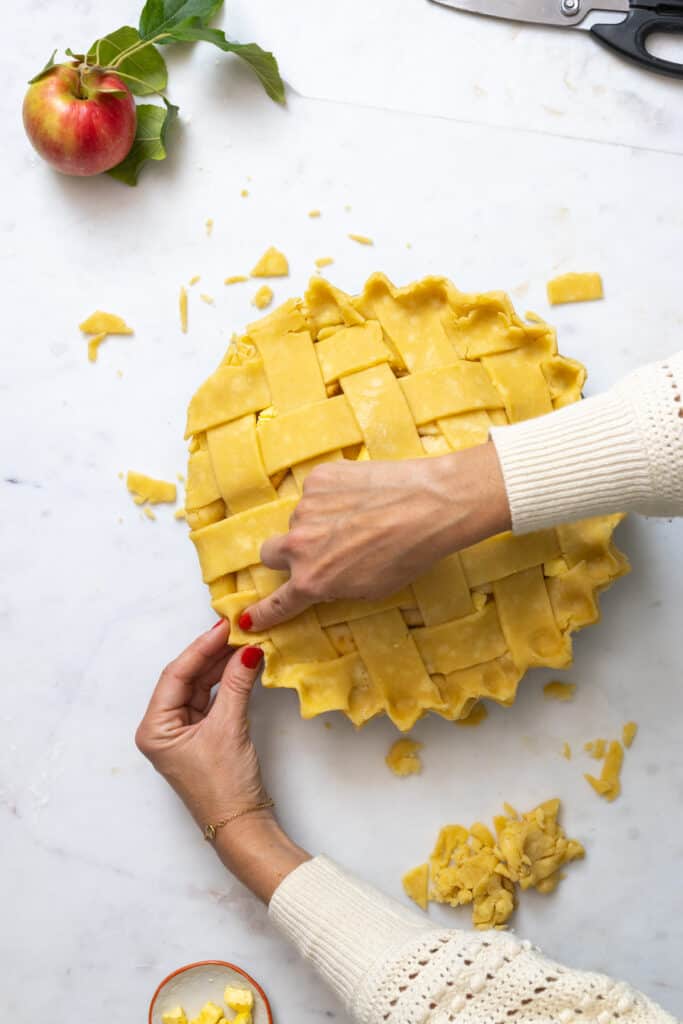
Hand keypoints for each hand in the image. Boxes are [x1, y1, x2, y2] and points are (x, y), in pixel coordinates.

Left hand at [135, 621, 308, 901]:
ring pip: (200, 688)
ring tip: (243, 644)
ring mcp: (182, 733)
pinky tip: (241, 668)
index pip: (176, 675)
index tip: (223, 627)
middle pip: (186, 679)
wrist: (242, 827)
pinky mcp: (202, 738)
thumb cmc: (225, 786)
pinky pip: (211, 701)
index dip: (201, 648)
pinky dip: (226, 685)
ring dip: (221, 667)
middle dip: (212, 655)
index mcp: (154, 728)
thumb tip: (247, 650)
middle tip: (237, 631)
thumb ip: (236, 684)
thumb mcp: (230, 728)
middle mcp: (162, 728)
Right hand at [243, 441, 510, 631]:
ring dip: (318, 520)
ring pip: (299, 518)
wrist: (431, 504)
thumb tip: (326, 579)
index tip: (246, 617)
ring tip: (359, 516)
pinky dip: (333, 494)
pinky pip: (316, 490)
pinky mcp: (318, 478)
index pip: (278, 602)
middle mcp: (300, 545)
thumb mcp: (372, 589)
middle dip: (286, 554)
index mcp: (313, 581)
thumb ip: (337, 587)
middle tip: (317, 549)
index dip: (261, 612)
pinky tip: (362, 495)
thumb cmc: (410, 553)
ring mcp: (306, 508)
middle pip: (270, 552)